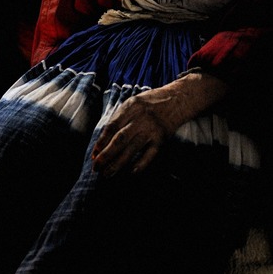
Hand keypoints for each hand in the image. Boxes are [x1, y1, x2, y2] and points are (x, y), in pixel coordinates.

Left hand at [91, 73, 226, 176]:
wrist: (178, 99)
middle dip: (106, 155)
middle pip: (120, 139)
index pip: (112, 126)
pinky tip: (130, 173)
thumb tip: (103, 139)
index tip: (94, 153)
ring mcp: (152, 129)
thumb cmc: (150, 102)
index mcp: (130, 107)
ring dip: (118, 163)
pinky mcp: (161, 139)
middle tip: (96, 167)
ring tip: (107, 174)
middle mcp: (141, 118)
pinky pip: (149, 154)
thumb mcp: (133, 102)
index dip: (101, 141)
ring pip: (132, 149)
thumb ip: (120, 117)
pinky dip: (140, 164)